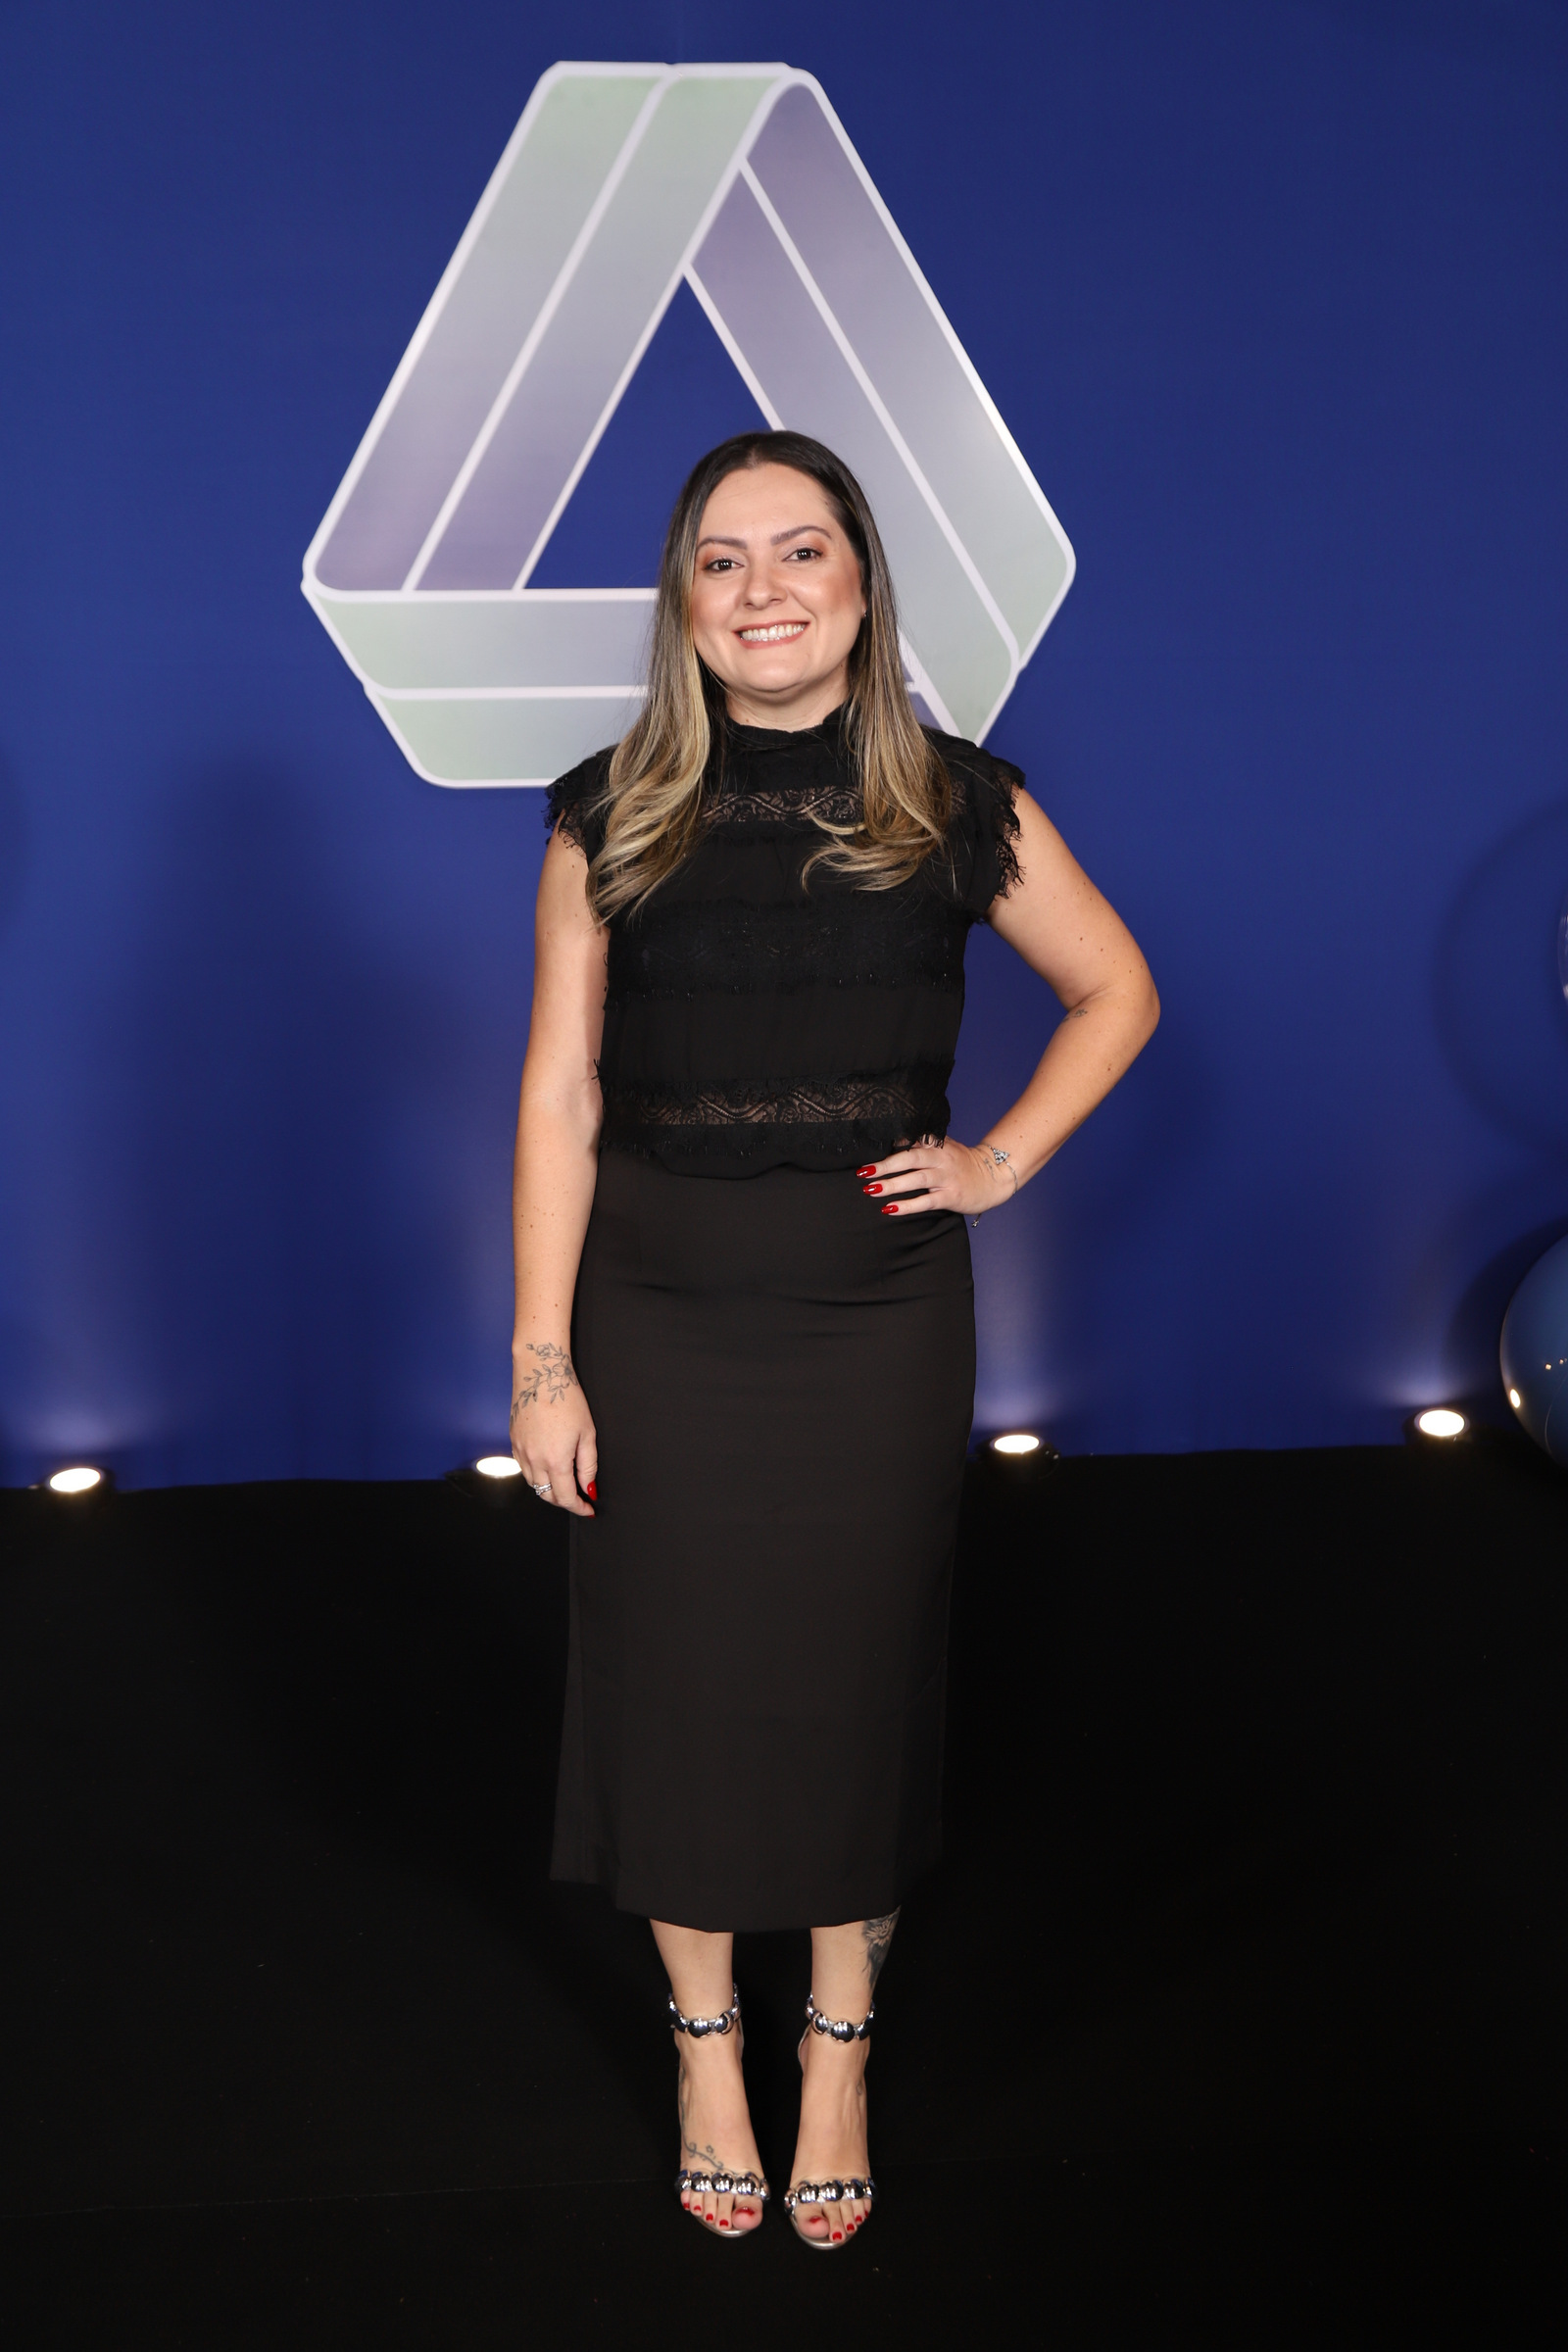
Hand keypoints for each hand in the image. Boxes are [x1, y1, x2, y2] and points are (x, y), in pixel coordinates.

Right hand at [510, 1339, 597, 1514]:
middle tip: (578, 1498)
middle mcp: (534, 1460)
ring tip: (564, 1483)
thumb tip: (588, 1488)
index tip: (588, 1509)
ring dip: (549, 1489)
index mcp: (555, 1460)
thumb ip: (588, 1466)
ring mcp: (520, 1451)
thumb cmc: (566, 1398)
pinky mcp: (513, 1441)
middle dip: (563, 1502)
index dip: (579, 1508)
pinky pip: (523, 1468)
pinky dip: (536, 1474)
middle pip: (547, 1496)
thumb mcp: (587, 1433)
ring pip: (533, 1484)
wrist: (540, 1373)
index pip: (565, 1498)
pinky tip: (547, 1466)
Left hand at [857, 1139, 1016, 1218]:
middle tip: (864, 1172)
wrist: (993, 1178)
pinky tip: (889, 1208)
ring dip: (892, 1185)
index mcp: (938, 1144)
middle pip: (911, 1158)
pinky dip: (907, 1206)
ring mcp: (946, 1178)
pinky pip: (926, 1201)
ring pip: (917, 1179)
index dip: (892, 1143)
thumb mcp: (945, 1148)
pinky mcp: (951, 1196)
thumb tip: (893, 1142)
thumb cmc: (962, 1163)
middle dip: (886, 1165)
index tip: (870, 1148)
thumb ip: (923, 1144)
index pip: (913, 1140)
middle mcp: (941, 1158)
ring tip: (871, 1190)